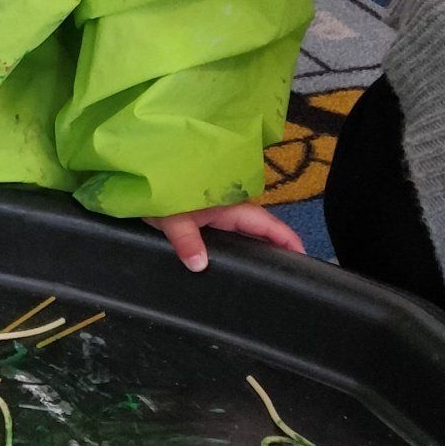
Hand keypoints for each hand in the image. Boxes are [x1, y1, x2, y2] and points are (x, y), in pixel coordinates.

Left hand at [150, 203, 306, 272]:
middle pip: (261, 228)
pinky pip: (233, 232)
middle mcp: (229, 208)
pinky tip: (242, 258)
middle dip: (278, 245)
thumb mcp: (171, 217)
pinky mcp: (207, 216)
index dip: (285, 238)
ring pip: (247, 230)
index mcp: (228, 206)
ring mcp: (219, 212)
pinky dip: (243, 244)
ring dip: (261, 245)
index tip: (303, 254)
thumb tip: (200, 265)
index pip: (265, 224)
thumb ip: (186, 241)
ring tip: (273, 267)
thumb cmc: (158, 191)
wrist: (142, 175)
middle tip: (292, 270)